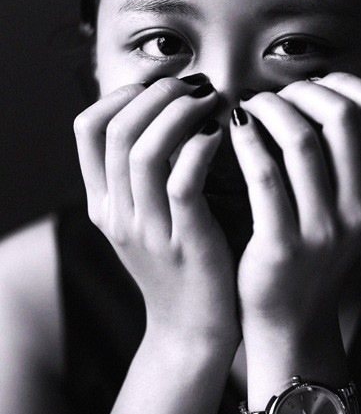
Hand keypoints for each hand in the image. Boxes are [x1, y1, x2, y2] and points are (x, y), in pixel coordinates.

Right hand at [73, 78, 239, 347]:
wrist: (193, 329)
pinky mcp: (183, 240)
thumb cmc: (181, 262)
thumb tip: (168, 111)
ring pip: (144, 150)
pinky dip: (200, 147)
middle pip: (118, 130)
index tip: (159, 85)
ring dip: (179, 113)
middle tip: (194, 85)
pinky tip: (220, 134)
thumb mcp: (147, 219)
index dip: (122, 94)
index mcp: (104, 202)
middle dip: (158, 94)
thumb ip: (145, 174)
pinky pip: (181, 180)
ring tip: (209, 101)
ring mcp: (146, 228)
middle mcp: (116, 213)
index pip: (88, 128)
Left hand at [230, 72, 360, 341]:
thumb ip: (350, 159)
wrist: (293, 318)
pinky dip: (247, 139)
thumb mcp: (351, 209)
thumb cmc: (314, 251)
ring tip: (250, 108)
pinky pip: (263, 173)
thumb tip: (323, 90)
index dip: (344, 84)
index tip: (311, 85)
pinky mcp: (283, 244)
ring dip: (269, 109)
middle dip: (301, 92)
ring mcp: (325, 228)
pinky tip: (235, 128)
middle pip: (342, 117)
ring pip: (301, 139)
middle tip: (274, 96)